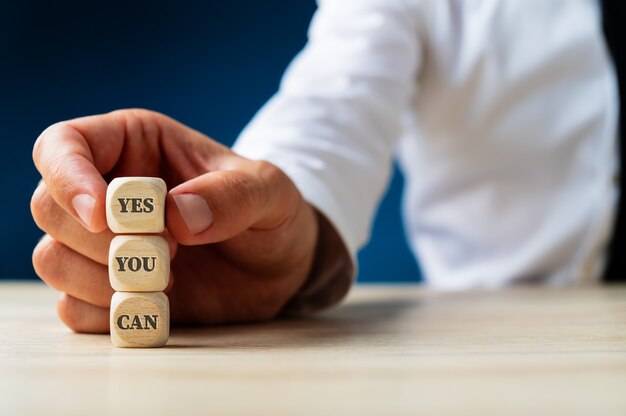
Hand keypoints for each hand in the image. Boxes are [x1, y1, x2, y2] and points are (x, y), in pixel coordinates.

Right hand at [31, 109, 317, 332]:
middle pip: (48, 206)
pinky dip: (105, 314)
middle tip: (169, 252)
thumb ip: (234, 195)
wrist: (281, 266)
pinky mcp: (110, 291)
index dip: (68, 177)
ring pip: (52, 258)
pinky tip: (155, 306)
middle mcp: (109, 191)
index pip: (64, 145)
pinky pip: (73, 308)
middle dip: (100, 239)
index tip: (103, 215)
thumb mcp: (270, 192)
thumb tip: (177, 215)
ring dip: (100, 279)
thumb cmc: (270, 213)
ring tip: (169, 280)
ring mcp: (105, 245)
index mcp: (135, 145)